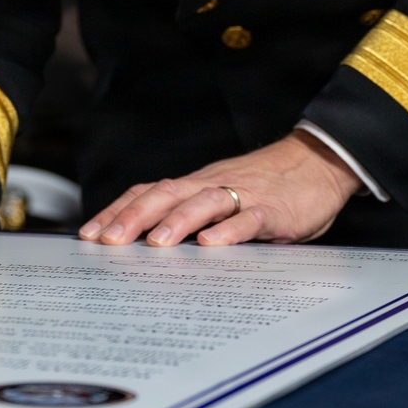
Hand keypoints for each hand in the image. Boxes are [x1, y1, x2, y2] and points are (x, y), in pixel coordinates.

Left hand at [78, 130, 359, 247]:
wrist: (318, 162)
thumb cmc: (266, 186)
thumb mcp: (223, 197)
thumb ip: (192, 215)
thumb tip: (149, 243)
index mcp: (197, 184)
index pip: (149, 192)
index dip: (118, 211)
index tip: (89, 233)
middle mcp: (213, 184)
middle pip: (166, 195)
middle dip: (133, 217)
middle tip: (107, 241)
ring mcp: (243, 195)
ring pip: (204, 203)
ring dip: (177, 222)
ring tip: (155, 243)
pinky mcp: (273, 210)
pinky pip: (249, 219)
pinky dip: (230, 230)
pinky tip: (213, 245)